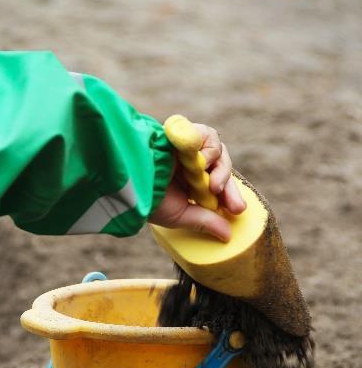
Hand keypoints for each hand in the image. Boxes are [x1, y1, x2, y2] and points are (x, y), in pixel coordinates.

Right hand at [149, 123, 246, 240]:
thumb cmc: (148, 199)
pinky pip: (207, 135)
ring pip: (217, 150)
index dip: (230, 197)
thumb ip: (204, 221)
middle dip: (230, 187)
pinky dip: (209, 148)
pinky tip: (201, 162)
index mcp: (187, 181)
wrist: (131, 178)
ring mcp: (186, 147)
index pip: (217, 185)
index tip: (236, 211)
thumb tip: (228, 235)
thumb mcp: (180, 215)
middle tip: (234, 206)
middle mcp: (188, 162)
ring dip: (220, 169)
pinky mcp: (183, 132)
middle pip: (220, 167)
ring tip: (210, 185)